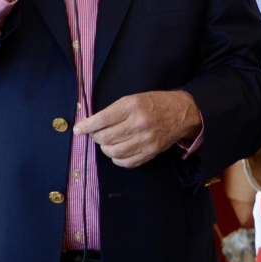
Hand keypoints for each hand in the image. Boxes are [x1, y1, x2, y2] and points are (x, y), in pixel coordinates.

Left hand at [74, 90, 200, 167]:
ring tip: (108, 143)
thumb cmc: (155, 103)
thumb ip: (114, 110)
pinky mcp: (150, 152)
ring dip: (105, 149)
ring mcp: (145, 140)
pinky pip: (126, 162)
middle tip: (96, 134)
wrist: (182, 112)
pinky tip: (119, 151)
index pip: (102, 120)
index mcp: (133, 106)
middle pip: (105, 138)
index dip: (86, 126)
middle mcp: (138, 124)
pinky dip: (117, 159)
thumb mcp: (134, 98)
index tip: (78, 130)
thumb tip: (92, 124)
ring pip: (113, 152)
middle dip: (95, 137)